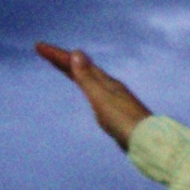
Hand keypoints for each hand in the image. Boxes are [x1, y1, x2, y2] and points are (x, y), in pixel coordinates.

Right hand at [35, 42, 152, 150]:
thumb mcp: (102, 99)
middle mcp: (111, 89)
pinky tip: (91, 92)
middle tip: (44, 51)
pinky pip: (96, 93)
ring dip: (75, 70)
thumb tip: (77, 53)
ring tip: (65, 64)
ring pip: (90, 80)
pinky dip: (87, 86)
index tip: (39, 46)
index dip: (58, 55)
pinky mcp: (118, 114)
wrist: (150, 143)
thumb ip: (88, 78)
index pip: (77, 64)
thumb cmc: (125, 122)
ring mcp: (115, 101)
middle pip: (83, 69)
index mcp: (106, 83)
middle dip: (63, 60)